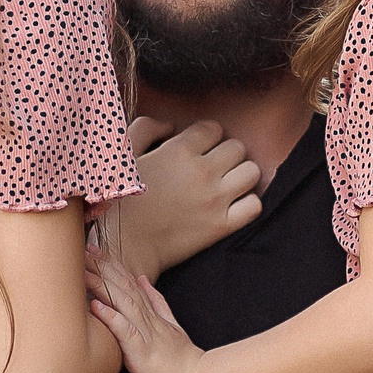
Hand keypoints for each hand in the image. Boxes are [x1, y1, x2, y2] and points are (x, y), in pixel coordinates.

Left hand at [86, 250, 209, 372]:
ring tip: (84, 271)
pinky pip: (125, 331)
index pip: (130, 283)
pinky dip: (110, 317)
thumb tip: (142, 279)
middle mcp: (148, 320)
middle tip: (85, 249)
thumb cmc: (180, 362)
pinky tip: (95, 306)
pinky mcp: (142, 351)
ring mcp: (146, 333)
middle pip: (124, 287)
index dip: (112, 265)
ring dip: (102, 286)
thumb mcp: (171, 326)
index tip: (95, 249)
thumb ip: (156, 302)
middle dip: (104, 267)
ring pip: (123, 303)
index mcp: (152, 314)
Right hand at [94, 118, 263, 279]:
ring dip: (241, 175)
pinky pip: (254, 205)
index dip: (206, 137)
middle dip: (226, 154)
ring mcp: (215, 200)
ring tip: (226, 184)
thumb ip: (145, 128)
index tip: (197, 150)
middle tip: (212, 168)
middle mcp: (202, 171)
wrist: (123, 246)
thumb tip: (170, 125)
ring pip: (251, 172)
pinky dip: (247, 203)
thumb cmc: (118, 200)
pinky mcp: (221, 226)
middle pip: (237, 148)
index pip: (213, 128)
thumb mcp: (123, 154)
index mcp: (179, 150)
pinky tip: (233, 206)